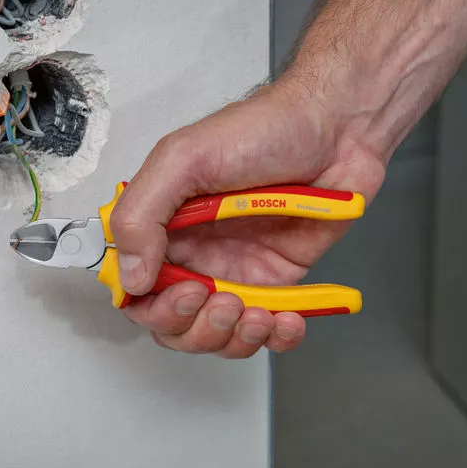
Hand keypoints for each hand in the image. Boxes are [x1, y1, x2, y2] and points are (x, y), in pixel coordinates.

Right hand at [110, 80, 386, 357]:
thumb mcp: (184, 159)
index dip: (155, 307)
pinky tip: (286, 320)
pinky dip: (276, 337)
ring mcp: (234, 270)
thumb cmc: (262, 129)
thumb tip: (129, 275)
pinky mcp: (275, 281)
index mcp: (162, 227)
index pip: (137, 289)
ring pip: (217, 335)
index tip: (188, 292)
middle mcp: (194, 253)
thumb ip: (142, 214)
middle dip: (197, 328)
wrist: (337, 129)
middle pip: (173, 323)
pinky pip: (266, 329)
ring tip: (259, 313)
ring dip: (234, 338)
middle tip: (226, 302)